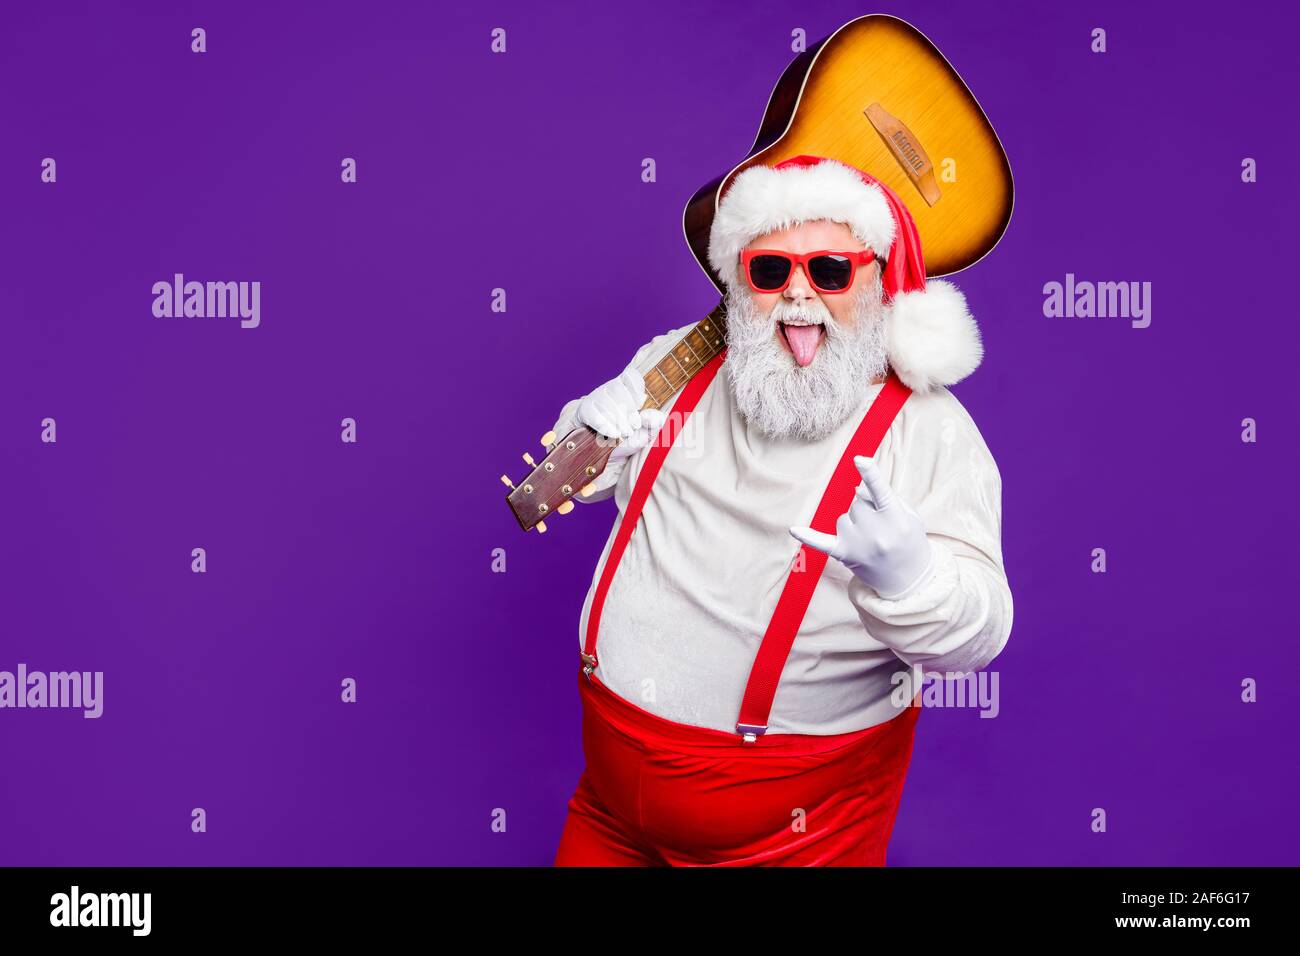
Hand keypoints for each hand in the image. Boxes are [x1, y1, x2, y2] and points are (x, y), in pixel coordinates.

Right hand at [575, 362, 666, 461]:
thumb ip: (653, 423)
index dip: (636, 387)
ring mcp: (595, 398)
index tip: (639, 405)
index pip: (630, 376)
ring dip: (618, 419)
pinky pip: (593, 414)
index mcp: (626, 389)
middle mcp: (609, 389)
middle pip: (618, 390)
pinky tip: (614, 434)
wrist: (600, 450)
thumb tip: (656, 417)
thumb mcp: (644, 431)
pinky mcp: (584, 410)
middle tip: (633, 427)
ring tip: (625, 433)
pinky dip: (605, 425)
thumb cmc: (626, 437)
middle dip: (628, 410)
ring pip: (605, 402)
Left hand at [789, 455, 934, 599]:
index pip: (881, 492)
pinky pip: (821, 542)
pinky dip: (808, 536)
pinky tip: (794, 530)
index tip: (859, 459)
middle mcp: (876, 533)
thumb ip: (885, 497)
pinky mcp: (844, 555)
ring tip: (871, 541)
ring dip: (854, 523)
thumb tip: (857, 489)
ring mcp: (859, 545)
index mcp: (896, 519)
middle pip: (858, 502)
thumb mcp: (909, 516)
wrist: (908, 580)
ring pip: (844, 517)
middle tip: (882, 529)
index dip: (870, 474)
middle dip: (867, 509)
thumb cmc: (908, 541)